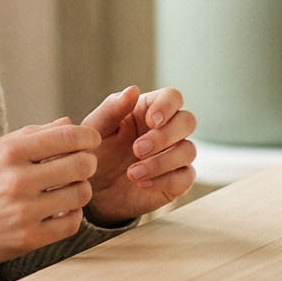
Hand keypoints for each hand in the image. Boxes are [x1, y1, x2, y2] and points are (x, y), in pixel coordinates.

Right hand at [0, 120, 100, 267]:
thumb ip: (31, 135)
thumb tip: (68, 122)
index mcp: (8, 153)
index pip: (67, 137)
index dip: (88, 136)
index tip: (91, 141)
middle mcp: (17, 180)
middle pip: (82, 165)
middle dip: (87, 163)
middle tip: (81, 166)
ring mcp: (23, 212)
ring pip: (81, 194)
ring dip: (80, 190)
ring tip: (69, 189)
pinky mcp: (28, 239)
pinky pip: (71, 223)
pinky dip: (72, 215)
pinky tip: (61, 210)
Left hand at [82, 84, 198, 224]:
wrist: (93, 191)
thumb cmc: (95, 154)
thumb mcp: (95, 131)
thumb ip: (111, 109)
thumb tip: (133, 89)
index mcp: (148, 110)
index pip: (172, 97)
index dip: (167, 106)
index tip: (151, 121)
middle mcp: (166, 130)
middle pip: (187, 121)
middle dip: (166, 135)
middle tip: (137, 150)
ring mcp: (174, 155)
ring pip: (189, 150)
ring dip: (163, 161)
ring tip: (132, 174)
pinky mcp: (176, 180)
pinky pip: (186, 177)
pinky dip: (166, 180)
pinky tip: (143, 184)